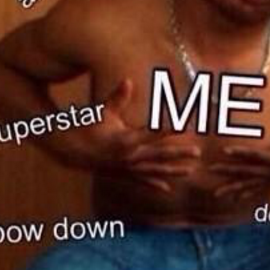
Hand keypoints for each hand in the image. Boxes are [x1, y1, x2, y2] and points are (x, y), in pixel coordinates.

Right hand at [78, 78, 200, 192]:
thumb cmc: (88, 126)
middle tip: (199, 151)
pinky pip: (141, 180)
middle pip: (160, 154)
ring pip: (155, 170)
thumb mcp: (103, 111)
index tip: (186, 125)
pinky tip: (167, 189)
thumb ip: (118, 97)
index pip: (153, 133)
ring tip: (191, 171)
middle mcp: (129, 156)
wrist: (70, 152)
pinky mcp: (123, 174)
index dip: (171, 128)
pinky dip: (154, 183)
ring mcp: (127, 168)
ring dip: (173, 170)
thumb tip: (128, 81)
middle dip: (180, 153)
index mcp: (126, 139)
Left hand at [211, 98, 269, 199]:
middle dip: (229, 171)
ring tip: (216, 194)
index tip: (225, 151)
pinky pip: (257, 189)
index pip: (257, 155)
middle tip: (210, 170)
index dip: (241, 153)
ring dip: (232, 189)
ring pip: (250, 186)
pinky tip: (232, 198)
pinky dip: (244, 193)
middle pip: (248, 172)